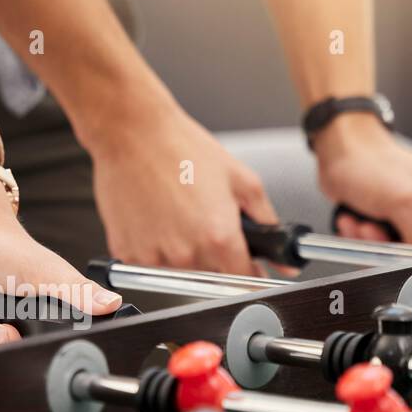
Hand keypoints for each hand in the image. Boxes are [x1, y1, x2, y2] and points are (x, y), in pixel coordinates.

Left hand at [0, 179, 122, 348]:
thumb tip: (112, 303)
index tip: (33, 337)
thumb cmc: (15, 252)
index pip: (67, 341)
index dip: (49, 348)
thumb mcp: (52, 275)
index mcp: (65, 306)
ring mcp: (22, 319)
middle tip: (8, 329)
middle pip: (34, 350)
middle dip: (15, 344)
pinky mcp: (2, 320)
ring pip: (11, 349)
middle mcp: (45, 315)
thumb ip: (80, 292)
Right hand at [82, 99, 276, 274]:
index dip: (250, 271)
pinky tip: (154, 217)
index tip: (248, 267)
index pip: (243, 277)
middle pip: (211, 275)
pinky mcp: (127, 253)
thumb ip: (267, 222)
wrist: (132, 134)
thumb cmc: (181, 148)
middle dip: (215, 254)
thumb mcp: (241, 179)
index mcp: (218, 237)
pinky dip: (154, 247)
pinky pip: (149, 263)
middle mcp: (186, 253)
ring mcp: (153, 257)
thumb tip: (285, 256)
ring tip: (176, 213)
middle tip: (203, 218)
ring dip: (183, 252)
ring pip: (179, 272)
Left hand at [315, 115, 411, 246]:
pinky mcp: (392, 224)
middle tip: (378, 231)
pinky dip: (362, 237)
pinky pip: (379, 247)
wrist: (342, 153)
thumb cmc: (376, 165)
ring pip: (399, 253)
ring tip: (363, 223)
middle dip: (394, 247)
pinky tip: (355, 220)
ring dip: (373, 242)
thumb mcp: (406, 204)